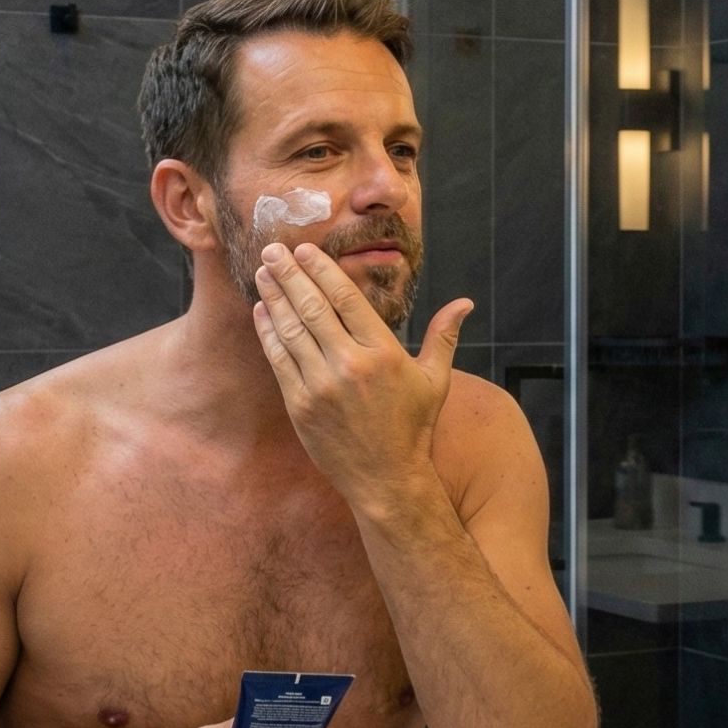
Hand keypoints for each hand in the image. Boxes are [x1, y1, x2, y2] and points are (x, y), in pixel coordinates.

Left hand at [252, 241, 473, 514]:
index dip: (322, 270)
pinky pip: (279, 359)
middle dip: (290, 274)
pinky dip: (268, 332)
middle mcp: (351, 364)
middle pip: (314, 307)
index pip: (347, 299)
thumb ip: (443, 336)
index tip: (305, 250)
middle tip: (272, 249)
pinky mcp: (301, 404)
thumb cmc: (412, 427)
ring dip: (274, 296)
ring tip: (263, 272)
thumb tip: (464, 303)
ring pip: (292, 329)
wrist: (386, 478)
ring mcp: (322, 385)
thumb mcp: (434, 380)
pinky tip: (262, 311)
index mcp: (384, 353)